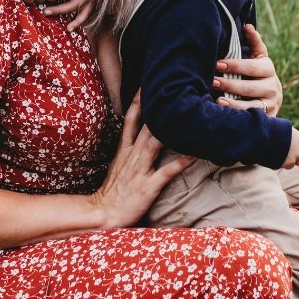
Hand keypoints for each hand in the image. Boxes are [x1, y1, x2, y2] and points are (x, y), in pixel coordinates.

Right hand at [92, 93, 193, 227]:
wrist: (102, 214)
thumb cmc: (112, 193)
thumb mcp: (116, 166)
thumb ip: (128, 152)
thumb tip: (137, 140)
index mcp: (123, 150)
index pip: (130, 119)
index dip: (137, 101)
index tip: (145, 85)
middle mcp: (132, 156)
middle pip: (146, 125)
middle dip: (157, 107)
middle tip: (171, 88)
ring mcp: (140, 170)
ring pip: (156, 142)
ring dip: (171, 128)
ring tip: (186, 113)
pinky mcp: (148, 186)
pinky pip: (168, 171)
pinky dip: (182, 161)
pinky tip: (195, 153)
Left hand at [214, 25, 283, 114]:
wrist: (269, 99)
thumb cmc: (256, 74)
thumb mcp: (258, 58)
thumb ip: (254, 43)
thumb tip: (247, 26)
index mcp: (268, 68)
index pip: (253, 66)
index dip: (235, 65)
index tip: (217, 64)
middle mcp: (273, 86)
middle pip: (251, 87)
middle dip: (230, 84)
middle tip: (213, 82)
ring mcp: (271, 104)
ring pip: (253, 105)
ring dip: (234, 103)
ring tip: (218, 100)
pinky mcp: (268, 118)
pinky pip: (252, 118)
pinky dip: (239, 116)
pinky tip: (225, 113)